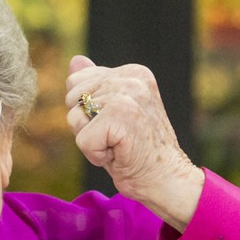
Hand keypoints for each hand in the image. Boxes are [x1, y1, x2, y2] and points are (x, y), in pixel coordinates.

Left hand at [65, 56, 204, 230]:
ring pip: (74, 119)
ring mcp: (127, 94)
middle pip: (72, 99)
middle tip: (117, 138)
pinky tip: (119, 155)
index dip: (87, 112)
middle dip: (86, 125)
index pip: (77, 82)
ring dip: (91, 141)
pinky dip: (95, 155)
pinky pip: (82, 139)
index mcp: (132, 73)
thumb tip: (74, 61)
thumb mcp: (112, 114)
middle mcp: (131, 78)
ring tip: (118, 145)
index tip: (116, 125)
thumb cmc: (138, 150)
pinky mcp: (120, 115)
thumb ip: (94, 86)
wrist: (167, 178)